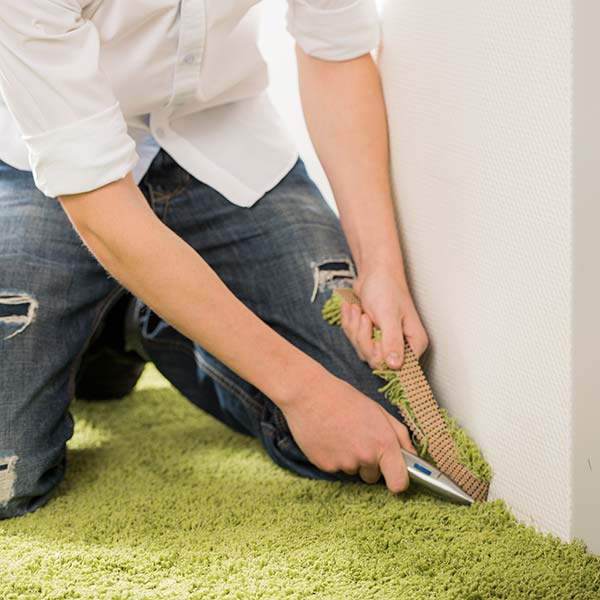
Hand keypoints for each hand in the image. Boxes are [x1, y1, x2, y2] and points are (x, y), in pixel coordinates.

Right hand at [279, 370, 417, 491]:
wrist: (308, 393)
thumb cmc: (344, 398)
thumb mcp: (378, 411)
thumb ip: (399, 436)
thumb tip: (412, 456)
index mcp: (383, 442)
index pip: (400, 482)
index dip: (398, 481)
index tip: (394, 476)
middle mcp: (365, 457)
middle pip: (373, 477)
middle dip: (369, 463)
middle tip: (358, 437)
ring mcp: (344, 463)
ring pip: (353, 471)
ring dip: (349, 458)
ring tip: (340, 433)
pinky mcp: (325, 466)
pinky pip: (335, 468)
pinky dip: (332, 457)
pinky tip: (328, 437)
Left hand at [341, 266, 428, 369]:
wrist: (374, 272)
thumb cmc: (386, 288)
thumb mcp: (389, 316)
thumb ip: (392, 341)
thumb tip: (395, 365)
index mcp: (414, 343)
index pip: (396, 368)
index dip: (380, 356)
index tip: (375, 338)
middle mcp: (401, 345)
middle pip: (375, 360)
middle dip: (363, 338)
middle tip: (364, 317)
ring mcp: (385, 341)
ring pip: (362, 350)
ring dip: (354, 328)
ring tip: (358, 310)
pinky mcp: (371, 335)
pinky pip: (354, 340)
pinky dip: (350, 324)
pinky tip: (352, 309)